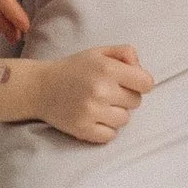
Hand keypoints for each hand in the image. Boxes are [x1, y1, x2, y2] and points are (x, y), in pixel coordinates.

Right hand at [36, 45, 153, 144]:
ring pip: (124, 120)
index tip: (128, 83)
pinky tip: (93, 117)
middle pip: (136, 102)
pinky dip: (104, 129)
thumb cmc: (74, 69)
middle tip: (107, 92)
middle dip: (125, 97)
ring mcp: (92, 111)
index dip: (140, 83)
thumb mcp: (99, 52)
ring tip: (98, 105)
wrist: (40, 87)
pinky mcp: (83, 129)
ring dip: (114, 114)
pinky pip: (110, 135)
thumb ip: (125, 53)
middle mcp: (101, 90)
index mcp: (107, 68)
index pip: (146, 83)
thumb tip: (141, 70)